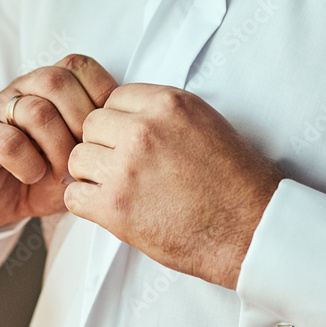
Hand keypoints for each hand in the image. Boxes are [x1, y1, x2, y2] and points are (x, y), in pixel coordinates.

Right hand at [0, 54, 117, 242]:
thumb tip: (130, 134)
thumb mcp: (79, 155)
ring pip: (36, 110)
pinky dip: (28, 162)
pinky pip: (8, 140)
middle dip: (80, 122)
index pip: (79, 65)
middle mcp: (24, 89)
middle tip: (86, 157)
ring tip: (62, 173)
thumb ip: (100, 137)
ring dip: (57, 148)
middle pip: (57, 81)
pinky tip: (34, 175)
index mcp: (50, 85)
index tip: (106, 132)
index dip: (99, 94)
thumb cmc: (41, 174)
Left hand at [65, 84, 282, 288]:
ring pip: (77, 159)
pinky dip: (86, 204)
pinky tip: (108, 208)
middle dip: (102, 145)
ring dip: (91, 174)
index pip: (114, 98)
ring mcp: (127, 168)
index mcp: (168, 104)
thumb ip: (163, 115)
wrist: (252, 228)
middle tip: (121, 167)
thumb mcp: (205, 123)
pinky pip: (74, 196)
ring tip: (117, 189)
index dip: (119, 122)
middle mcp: (144, 130)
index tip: (129, 141)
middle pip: (91, 125)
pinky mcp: (116, 207)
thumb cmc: (235, 181)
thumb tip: (128, 117)